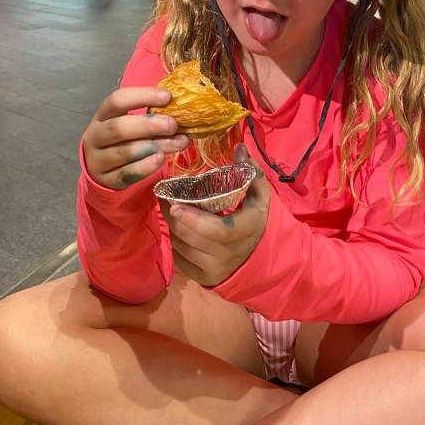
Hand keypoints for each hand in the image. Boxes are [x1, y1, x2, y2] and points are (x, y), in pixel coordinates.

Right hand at [82, 86, 189, 189]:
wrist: (102, 171)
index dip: (142, 96)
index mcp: (102, 116)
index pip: (117, 101)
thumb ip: (148, 116)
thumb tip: (180, 110)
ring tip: (178, 143)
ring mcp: (99, 160)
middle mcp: (95, 136)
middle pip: (118, 128)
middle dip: (148, 125)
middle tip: (172, 125)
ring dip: (155, 146)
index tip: (167, 96)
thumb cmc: (121, 140)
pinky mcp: (107, 180)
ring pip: (126, 152)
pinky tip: (161, 159)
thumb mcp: (128, 124)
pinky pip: (127, 173)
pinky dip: (145, 166)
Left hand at [164, 144, 269, 285]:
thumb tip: (239, 146)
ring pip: (181, 246)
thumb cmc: (255, 221)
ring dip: (173, 227)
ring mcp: (213, 269)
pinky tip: (179, 229)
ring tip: (171, 209)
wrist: (260, 260)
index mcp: (243, 232)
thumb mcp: (260, 198)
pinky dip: (176, 242)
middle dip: (172, 216)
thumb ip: (251, 172)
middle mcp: (227, 255)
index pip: (215, 230)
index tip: (174, 205)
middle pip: (190, 236)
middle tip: (164, 197)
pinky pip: (179, 259)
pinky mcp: (202, 278)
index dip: (193, 219)